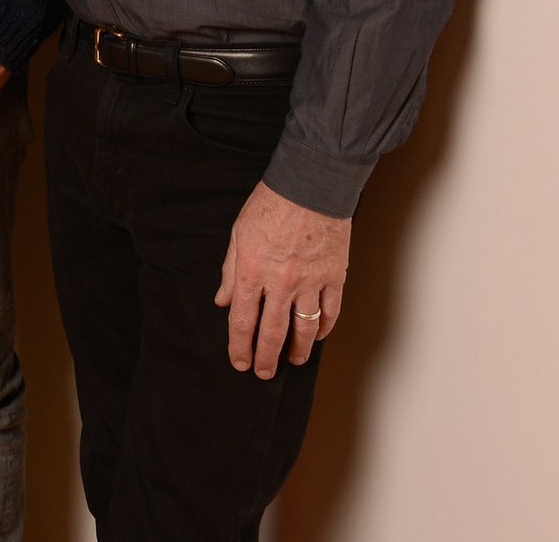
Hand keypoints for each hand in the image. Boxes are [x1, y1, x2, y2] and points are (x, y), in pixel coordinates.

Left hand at [215, 182, 350, 377]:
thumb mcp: (237, 235)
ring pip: (305, 327)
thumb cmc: (270, 206)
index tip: (239, 362)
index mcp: (252, 271)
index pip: (242, 320)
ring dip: (299, 349)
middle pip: (272, 331)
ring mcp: (310, 281)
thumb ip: (230, 272)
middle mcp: (280, 282)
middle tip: (264, 373)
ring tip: (294, 361)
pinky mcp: (334, 276)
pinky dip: (325, 327)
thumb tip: (224, 301)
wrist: (310, 186)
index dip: (239, 346)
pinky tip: (319, 336)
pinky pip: (331, 310)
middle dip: (266, 357)